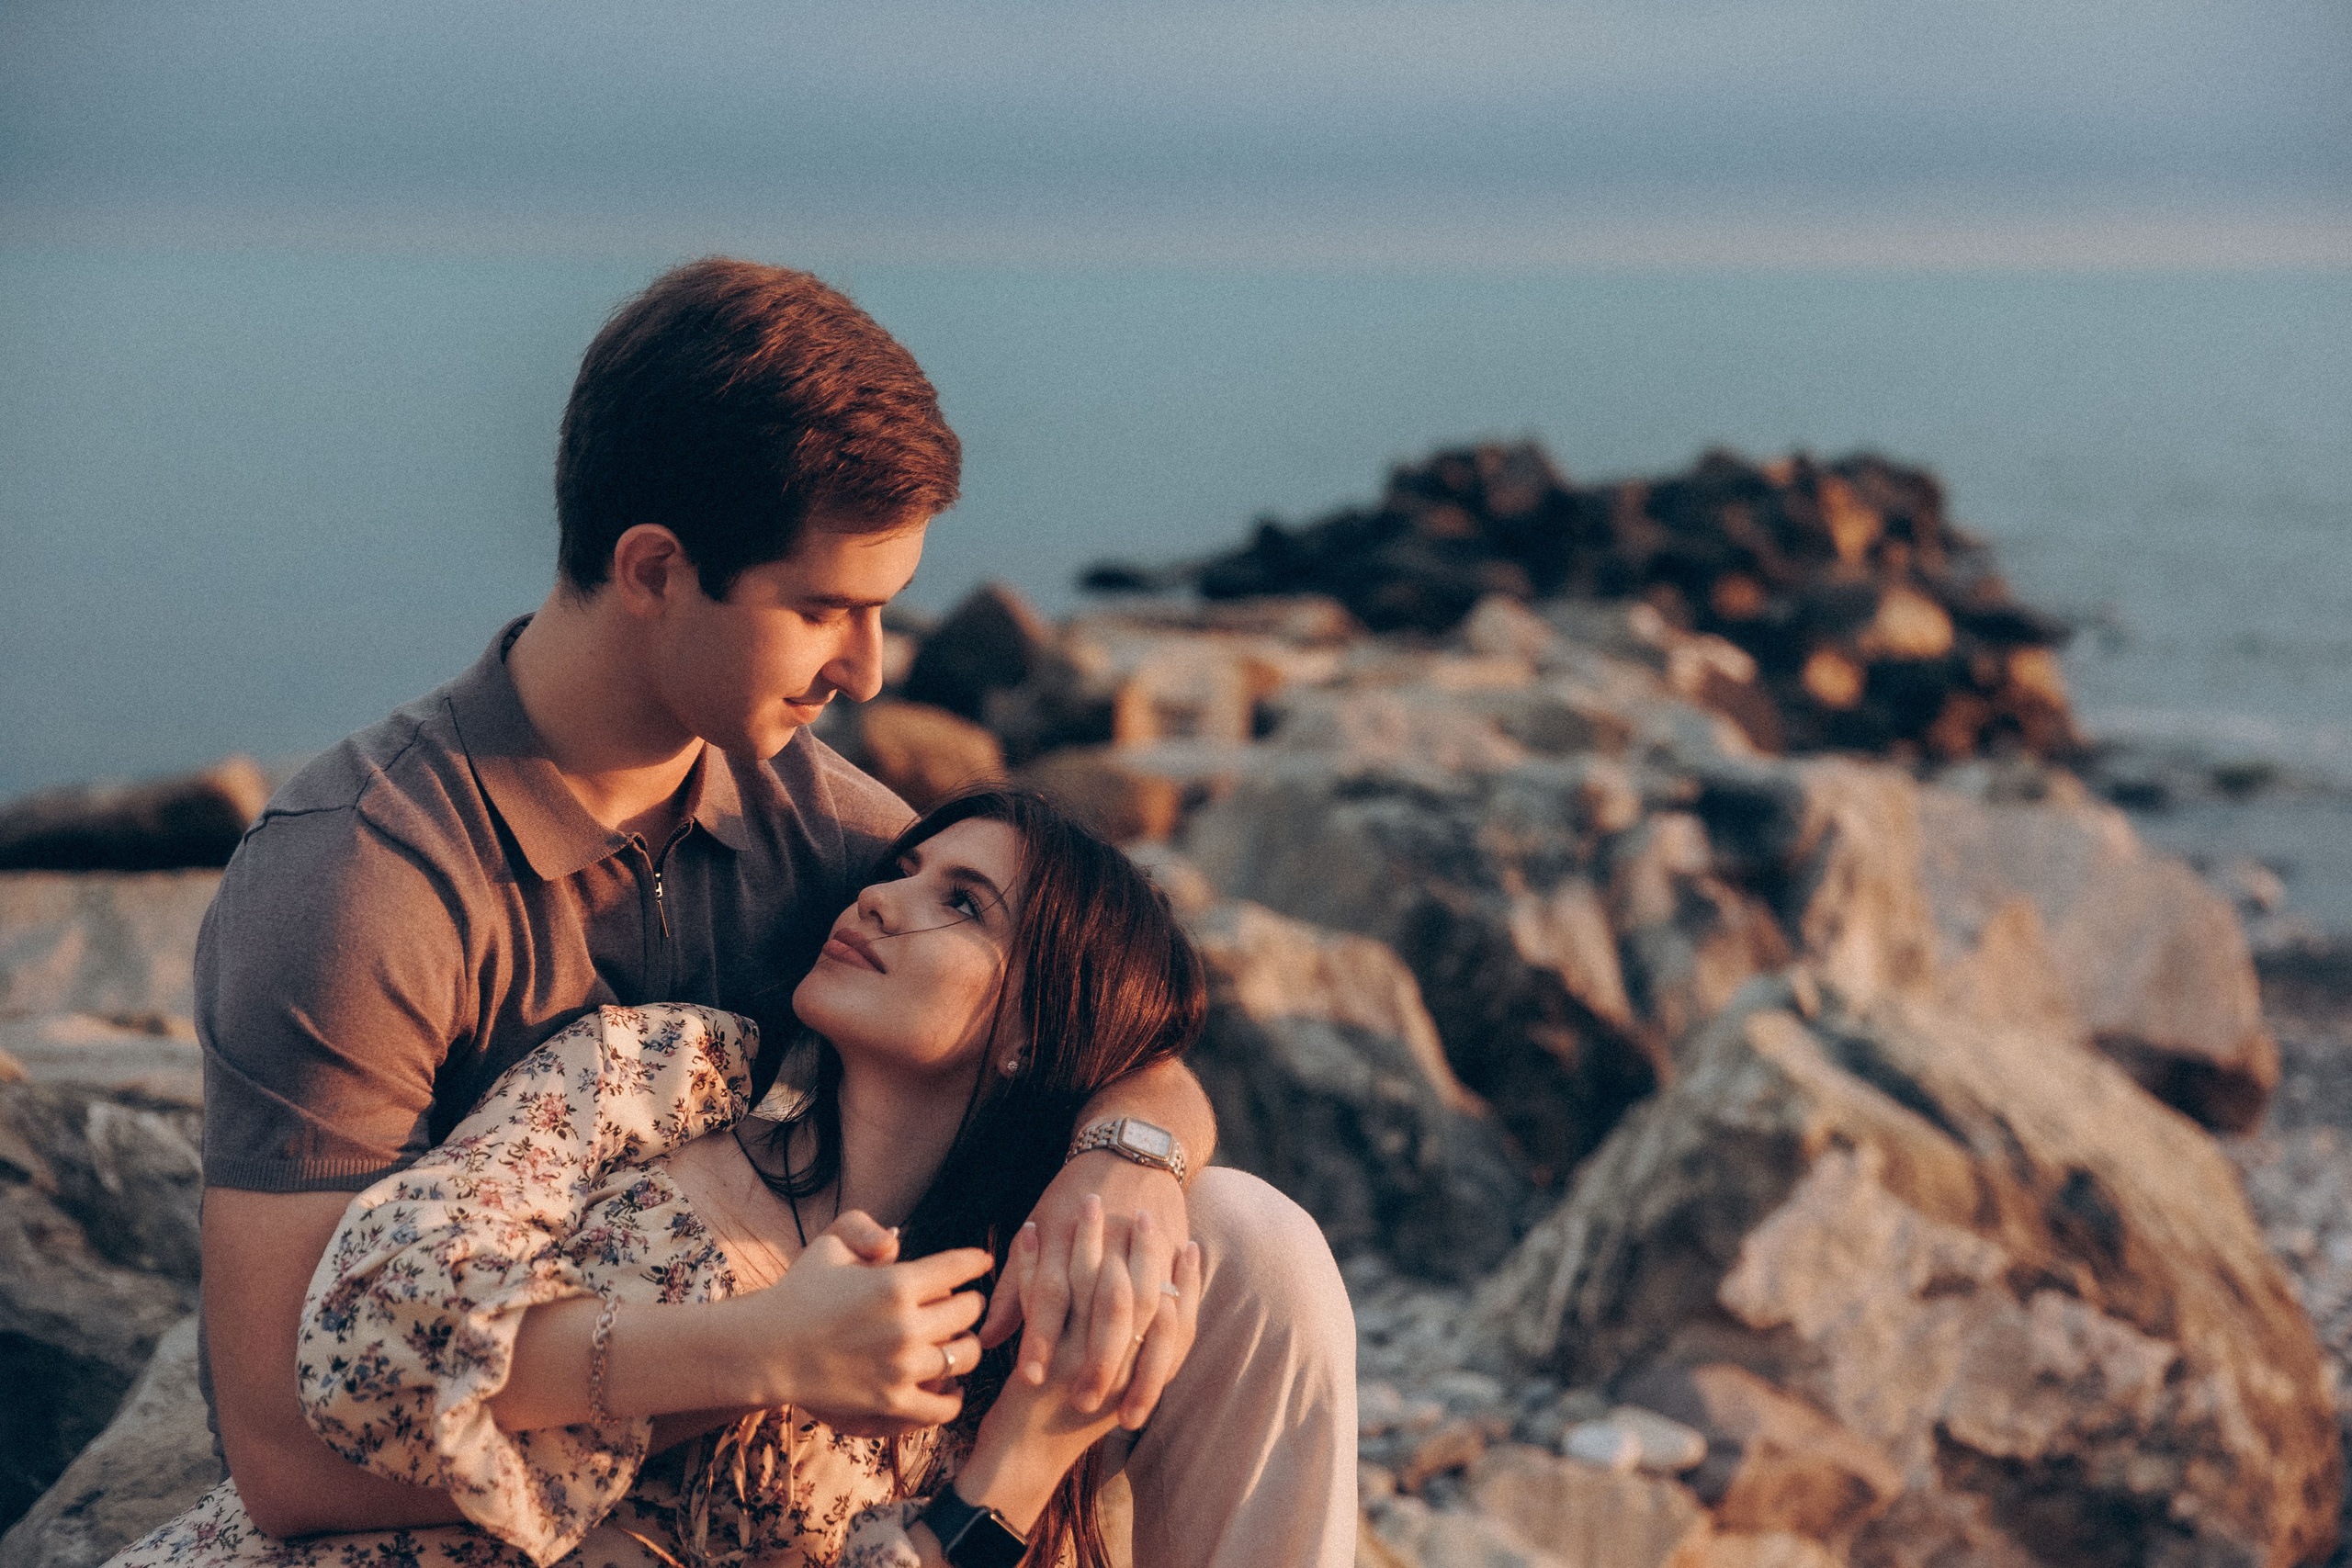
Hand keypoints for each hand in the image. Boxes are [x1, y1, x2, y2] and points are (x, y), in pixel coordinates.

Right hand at [729, 1210, 990, 1435]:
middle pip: (969, 1310)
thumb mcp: (829, 1243)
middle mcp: (905, 1325)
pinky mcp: (892, 1402)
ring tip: (956, 1341)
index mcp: (895, 1283)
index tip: (980, 1262)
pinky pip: (944, 1406)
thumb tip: (897, 1243)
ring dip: (966, 1345)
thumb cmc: (801, 1291)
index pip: (961, 1266)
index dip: (976, 1261)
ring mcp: (901, 1367)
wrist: (768, 1349)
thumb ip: (864, 1227)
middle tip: (960, 1303)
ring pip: (967, 1356)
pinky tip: (948, 1384)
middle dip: (967, 1302)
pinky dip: (953, 1396)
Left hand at [958, 1200, 1204, 1534]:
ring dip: (1090, 1244)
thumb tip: (1161, 1315)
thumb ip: (1123, 1357)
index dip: (1185, 1283)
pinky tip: (1024, 1232)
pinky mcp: (1038, 1354)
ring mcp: (1076, 1359)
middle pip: (1140, 1297)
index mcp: (1137, 1372)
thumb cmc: (1059, 1428)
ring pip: (1091, 1290)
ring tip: (1094, 1203)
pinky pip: (1035, 1297)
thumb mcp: (1100, 1396)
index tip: (1188, 1245)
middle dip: (1144, 1250)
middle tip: (1148, 1211)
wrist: (1017, 1467)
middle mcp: (1113, 1364)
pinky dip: (1027, 1262)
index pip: (1175, 1322)